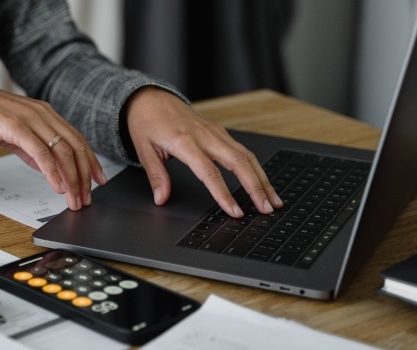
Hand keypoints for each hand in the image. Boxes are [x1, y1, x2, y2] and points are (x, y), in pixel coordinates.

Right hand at [0, 82, 106, 210]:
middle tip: (87, 197)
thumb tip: (50, 170)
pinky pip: (41, 153)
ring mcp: (32, 119)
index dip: (91, 161)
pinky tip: (57, 186)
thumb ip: (35, 150)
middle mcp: (44, 115)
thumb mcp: (18, 135)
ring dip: (72, 178)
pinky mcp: (18, 127)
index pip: (78, 139)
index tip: (99, 180)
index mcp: (48, 115)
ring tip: (74, 198)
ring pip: (62, 151)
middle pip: (75, 147)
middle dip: (85, 175)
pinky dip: (52, 172)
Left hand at [125, 87, 281, 217]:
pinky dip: (255, 167)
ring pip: (246, 156)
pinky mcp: (220, 131)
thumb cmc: (146, 121)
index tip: (235, 212)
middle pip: (238, 162)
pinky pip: (242, 150)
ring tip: (273, 200)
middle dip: (256, 187)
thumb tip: (161, 199)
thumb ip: (156, 176)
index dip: (223, 194)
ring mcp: (215, 132)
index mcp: (184, 142)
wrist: (150, 97)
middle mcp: (205, 135)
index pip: (209, 173)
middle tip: (266, 209)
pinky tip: (262, 181)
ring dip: (262, 179)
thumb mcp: (143, 150)